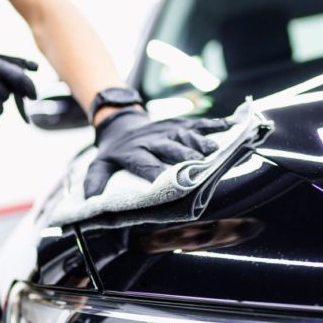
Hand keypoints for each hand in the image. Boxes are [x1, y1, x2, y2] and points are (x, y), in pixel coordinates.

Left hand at [84, 109, 230, 197]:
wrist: (121, 122)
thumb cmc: (115, 152)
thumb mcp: (99, 165)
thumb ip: (95, 182)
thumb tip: (90, 200)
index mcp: (134, 152)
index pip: (144, 162)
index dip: (154, 171)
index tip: (165, 181)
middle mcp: (153, 140)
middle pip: (169, 148)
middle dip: (183, 156)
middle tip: (198, 165)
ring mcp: (168, 129)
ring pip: (186, 135)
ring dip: (200, 142)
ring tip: (214, 150)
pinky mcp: (180, 122)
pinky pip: (199, 123)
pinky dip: (216, 125)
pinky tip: (232, 126)